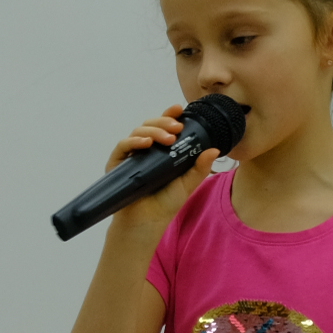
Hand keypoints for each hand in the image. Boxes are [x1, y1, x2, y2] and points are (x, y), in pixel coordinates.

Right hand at [104, 106, 219, 234]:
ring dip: (153, 130)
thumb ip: (200, 167)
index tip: (180, 109)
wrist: (147, 222)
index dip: (170, 115)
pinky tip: (146, 143)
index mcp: (161, 150)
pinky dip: (134, 141)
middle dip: (164, 121)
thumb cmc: (166, 203)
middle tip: (176, 128)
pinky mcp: (117, 164)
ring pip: (138, 131)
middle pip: (151, 125)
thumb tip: (215, 150)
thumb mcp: (188, 184)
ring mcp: (131, 155)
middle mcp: (146, 150)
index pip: (165, 127)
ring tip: (167, 138)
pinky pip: (123, 146)